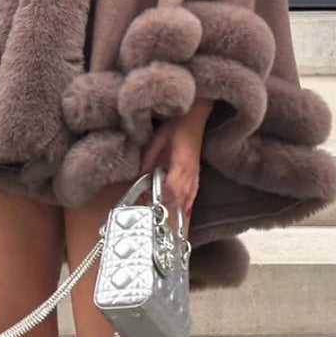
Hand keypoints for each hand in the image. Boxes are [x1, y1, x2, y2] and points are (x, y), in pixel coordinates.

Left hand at [139, 99, 212, 221]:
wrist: (195, 115)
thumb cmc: (177, 124)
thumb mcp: (158, 138)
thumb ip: (149, 157)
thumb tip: (138, 174)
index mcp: (181, 163)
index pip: (172, 188)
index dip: (162, 198)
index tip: (151, 205)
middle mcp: (190, 171)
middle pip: (180, 197)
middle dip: (168, 207)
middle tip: (155, 217)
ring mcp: (196, 173)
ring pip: (188, 197)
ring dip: (178, 209)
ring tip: (169, 221)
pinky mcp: (197, 172)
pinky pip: (194, 192)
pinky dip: (189, 204)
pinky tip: (186, 213)